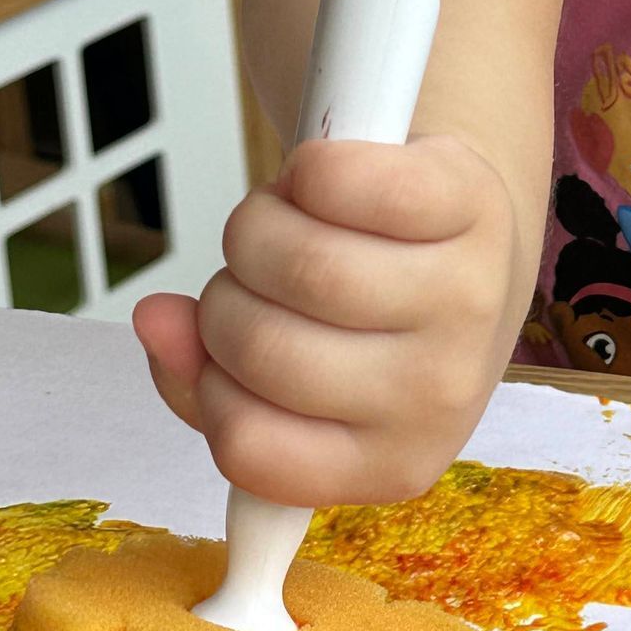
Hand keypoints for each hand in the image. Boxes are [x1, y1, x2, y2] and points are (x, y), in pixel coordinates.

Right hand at [131, 135, 524, 508]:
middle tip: (260, 272)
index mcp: (392, 462)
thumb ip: (205, 378)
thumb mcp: (294, 382)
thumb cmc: (375, 320)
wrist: (471, 240)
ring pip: (301, 264)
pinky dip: (310, 167)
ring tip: (288, 223)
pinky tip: (324, 179)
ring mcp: (468, 300)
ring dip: (262, 224)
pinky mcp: (473, 206)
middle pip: (264, 343)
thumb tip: (156, 321)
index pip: (244, 445)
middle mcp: (441, 393)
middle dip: (230, 292)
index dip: (211, 382)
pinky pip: (349, 182)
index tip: (236, 341)